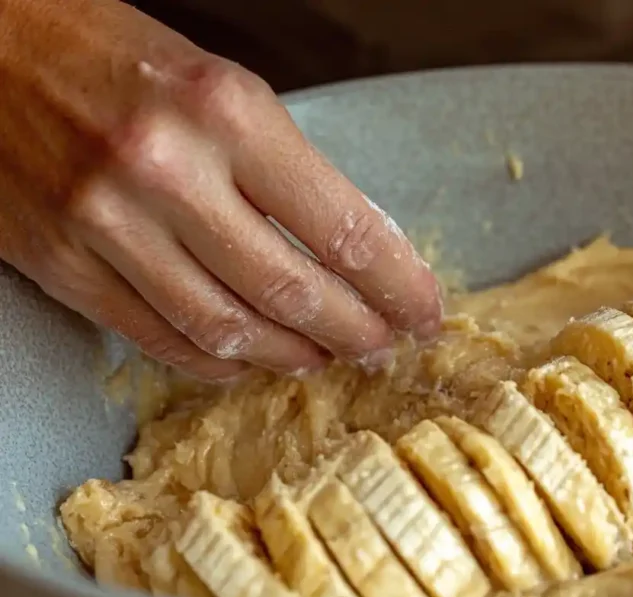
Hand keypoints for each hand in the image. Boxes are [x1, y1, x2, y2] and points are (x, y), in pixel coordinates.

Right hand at [0, 0, 440, 380]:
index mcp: (226, 113)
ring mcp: (107, 225)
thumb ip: (281, 167)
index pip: (344, 230)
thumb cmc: (109, 51)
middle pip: (293, 292)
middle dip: (356, 332)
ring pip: (228, 330)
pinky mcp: (61, 263)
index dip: (397, 285)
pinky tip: (247, 361)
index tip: (424, 312)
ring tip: (324, 357)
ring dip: (291, 355)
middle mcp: (168, 172)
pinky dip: (215, 361)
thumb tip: (348, 250)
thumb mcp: (219, 85)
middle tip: (383, 345)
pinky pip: (157, 339)